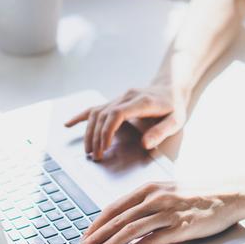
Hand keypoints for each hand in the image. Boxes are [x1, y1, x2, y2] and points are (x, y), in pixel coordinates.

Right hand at [64, 84, 186, 160]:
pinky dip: (80, 116)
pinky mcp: (115, 101)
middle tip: (96, 156)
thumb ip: (161, 132)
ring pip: (96, 112)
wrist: (171, 87)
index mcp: (142, 101)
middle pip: (104, 115)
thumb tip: (145, 144)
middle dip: (97, 137)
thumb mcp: (176, 120)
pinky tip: (68, 124)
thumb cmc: (174, 106)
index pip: (117, 113)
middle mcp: (127, 97)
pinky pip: (95, 108)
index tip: (104, 147)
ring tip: (89, 150)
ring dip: (89, 132)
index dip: (107, 131)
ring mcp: (119, 97)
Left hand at [76, 182, 244, 243]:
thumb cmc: (199, 195)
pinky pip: (150, 240)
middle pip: (117, 220)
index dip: (96, 224)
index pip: (114, 207)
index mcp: (149, 189)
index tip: (85, 235)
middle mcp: (155, 198)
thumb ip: (147, 202)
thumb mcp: (168, 191)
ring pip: (129, 230)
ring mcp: (167, 212)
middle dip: (95, 236)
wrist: (230, 195)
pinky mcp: (180, 227)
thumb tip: (124, 218)